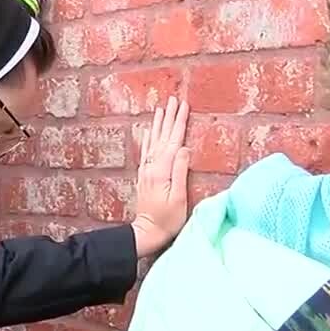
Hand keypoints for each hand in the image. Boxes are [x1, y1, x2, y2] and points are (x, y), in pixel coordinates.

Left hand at [131, 97, 190, 256]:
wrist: (148, 231)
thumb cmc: (168, 219)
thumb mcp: (179, 197)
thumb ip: (180, 172)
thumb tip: (184, 148)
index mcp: (162, 170)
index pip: (174, 140)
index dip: (179, 122)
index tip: (184, 105)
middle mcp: (152, 167)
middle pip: (162, 137)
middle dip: (169, 117)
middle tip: (173, 99)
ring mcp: (147, 170)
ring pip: (154, 141)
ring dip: (158, 124)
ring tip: (161, 108)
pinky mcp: (145, 176)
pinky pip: (147, 152)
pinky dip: (148, 139)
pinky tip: (149, 131)